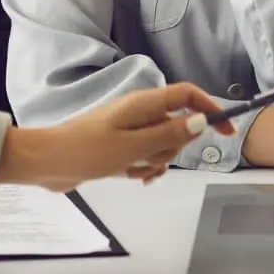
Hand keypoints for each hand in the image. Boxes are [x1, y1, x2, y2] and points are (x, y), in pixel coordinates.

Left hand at [0, 82, 231, 191]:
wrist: (48, 162)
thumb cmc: (87, 150)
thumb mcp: (133, 146)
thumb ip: (168, 134)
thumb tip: (200, 122)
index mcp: (142, 104)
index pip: (187, 95)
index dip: (210, 109)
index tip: (226, 132)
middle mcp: (138, 112)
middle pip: (177, 124)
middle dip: (173, 147)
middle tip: (152, 159)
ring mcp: (128, 129)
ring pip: (162, 144)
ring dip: (156, 161)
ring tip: (134, 170)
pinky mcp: (119, 145)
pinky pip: (145, 155)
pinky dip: (144, 167)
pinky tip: (132, 178)